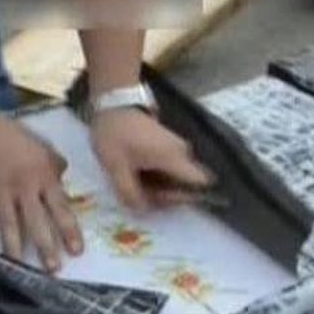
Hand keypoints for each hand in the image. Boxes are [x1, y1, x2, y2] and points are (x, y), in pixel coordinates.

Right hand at [0, 117, 82, 271]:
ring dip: (14, 248)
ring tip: (20, 266)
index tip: (77, 251)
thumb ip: (56, 167)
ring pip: (9, 225)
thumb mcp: (43, 147)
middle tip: (53, 269)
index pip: (60, 208)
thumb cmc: (15, 136)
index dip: (69, 231)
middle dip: (46, 247)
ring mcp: (0, 192)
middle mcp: (24, 188)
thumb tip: (65, 182)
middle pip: (36, 222)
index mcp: (43, 177)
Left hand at [90, 108, 213, 210]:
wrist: (113, 103)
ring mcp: (176, 147)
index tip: (161, 199)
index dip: (185, 197)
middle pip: (185, 184)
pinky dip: (154, 175)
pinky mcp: (167, 145)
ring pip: (175, 177)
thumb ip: (130, 193)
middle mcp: (182, 153)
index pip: (201, 182)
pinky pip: (168, 169)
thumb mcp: (116, 168)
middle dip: (164, 194)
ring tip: (133, 180)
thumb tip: (142, 210)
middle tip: (138, 191)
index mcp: (174, 158)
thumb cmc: (115, 135)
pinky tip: (135, 173)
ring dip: (158, 185)